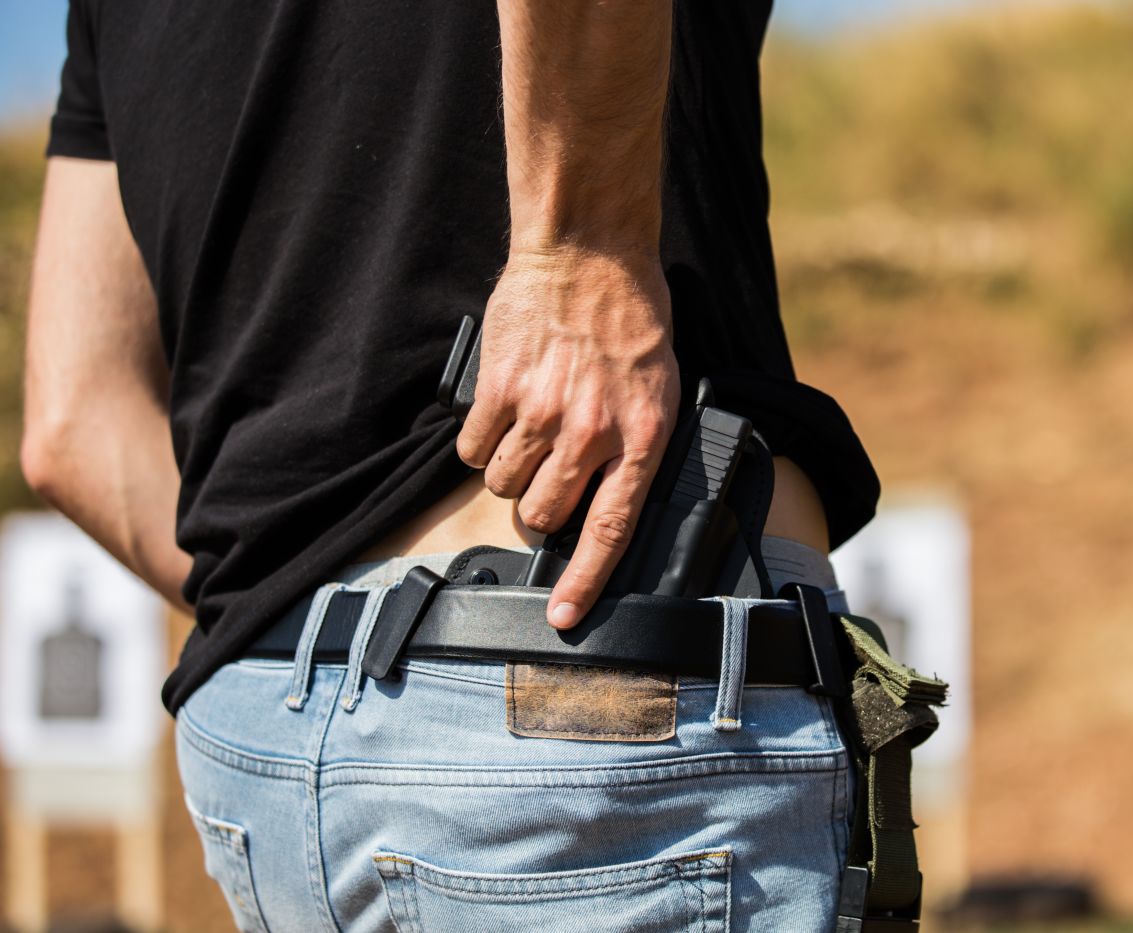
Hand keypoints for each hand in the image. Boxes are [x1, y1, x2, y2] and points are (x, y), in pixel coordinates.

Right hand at [455, 247, 679, 628]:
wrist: (591, 253)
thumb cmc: (631, 322)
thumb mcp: (659, 388)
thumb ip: (633, 447)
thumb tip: (598, 503)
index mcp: (643, 436)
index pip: (612, 529)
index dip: (586, 580)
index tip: (564, 619)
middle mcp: (592, 431)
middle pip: (544, 513)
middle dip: (539, 504)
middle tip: (547, 469)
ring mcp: (542, 410)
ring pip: (504, 485)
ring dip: (510, 469)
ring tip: (529, 425)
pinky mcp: (499, 388)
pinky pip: (473, 449)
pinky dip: (481, 440)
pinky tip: (502, 408)